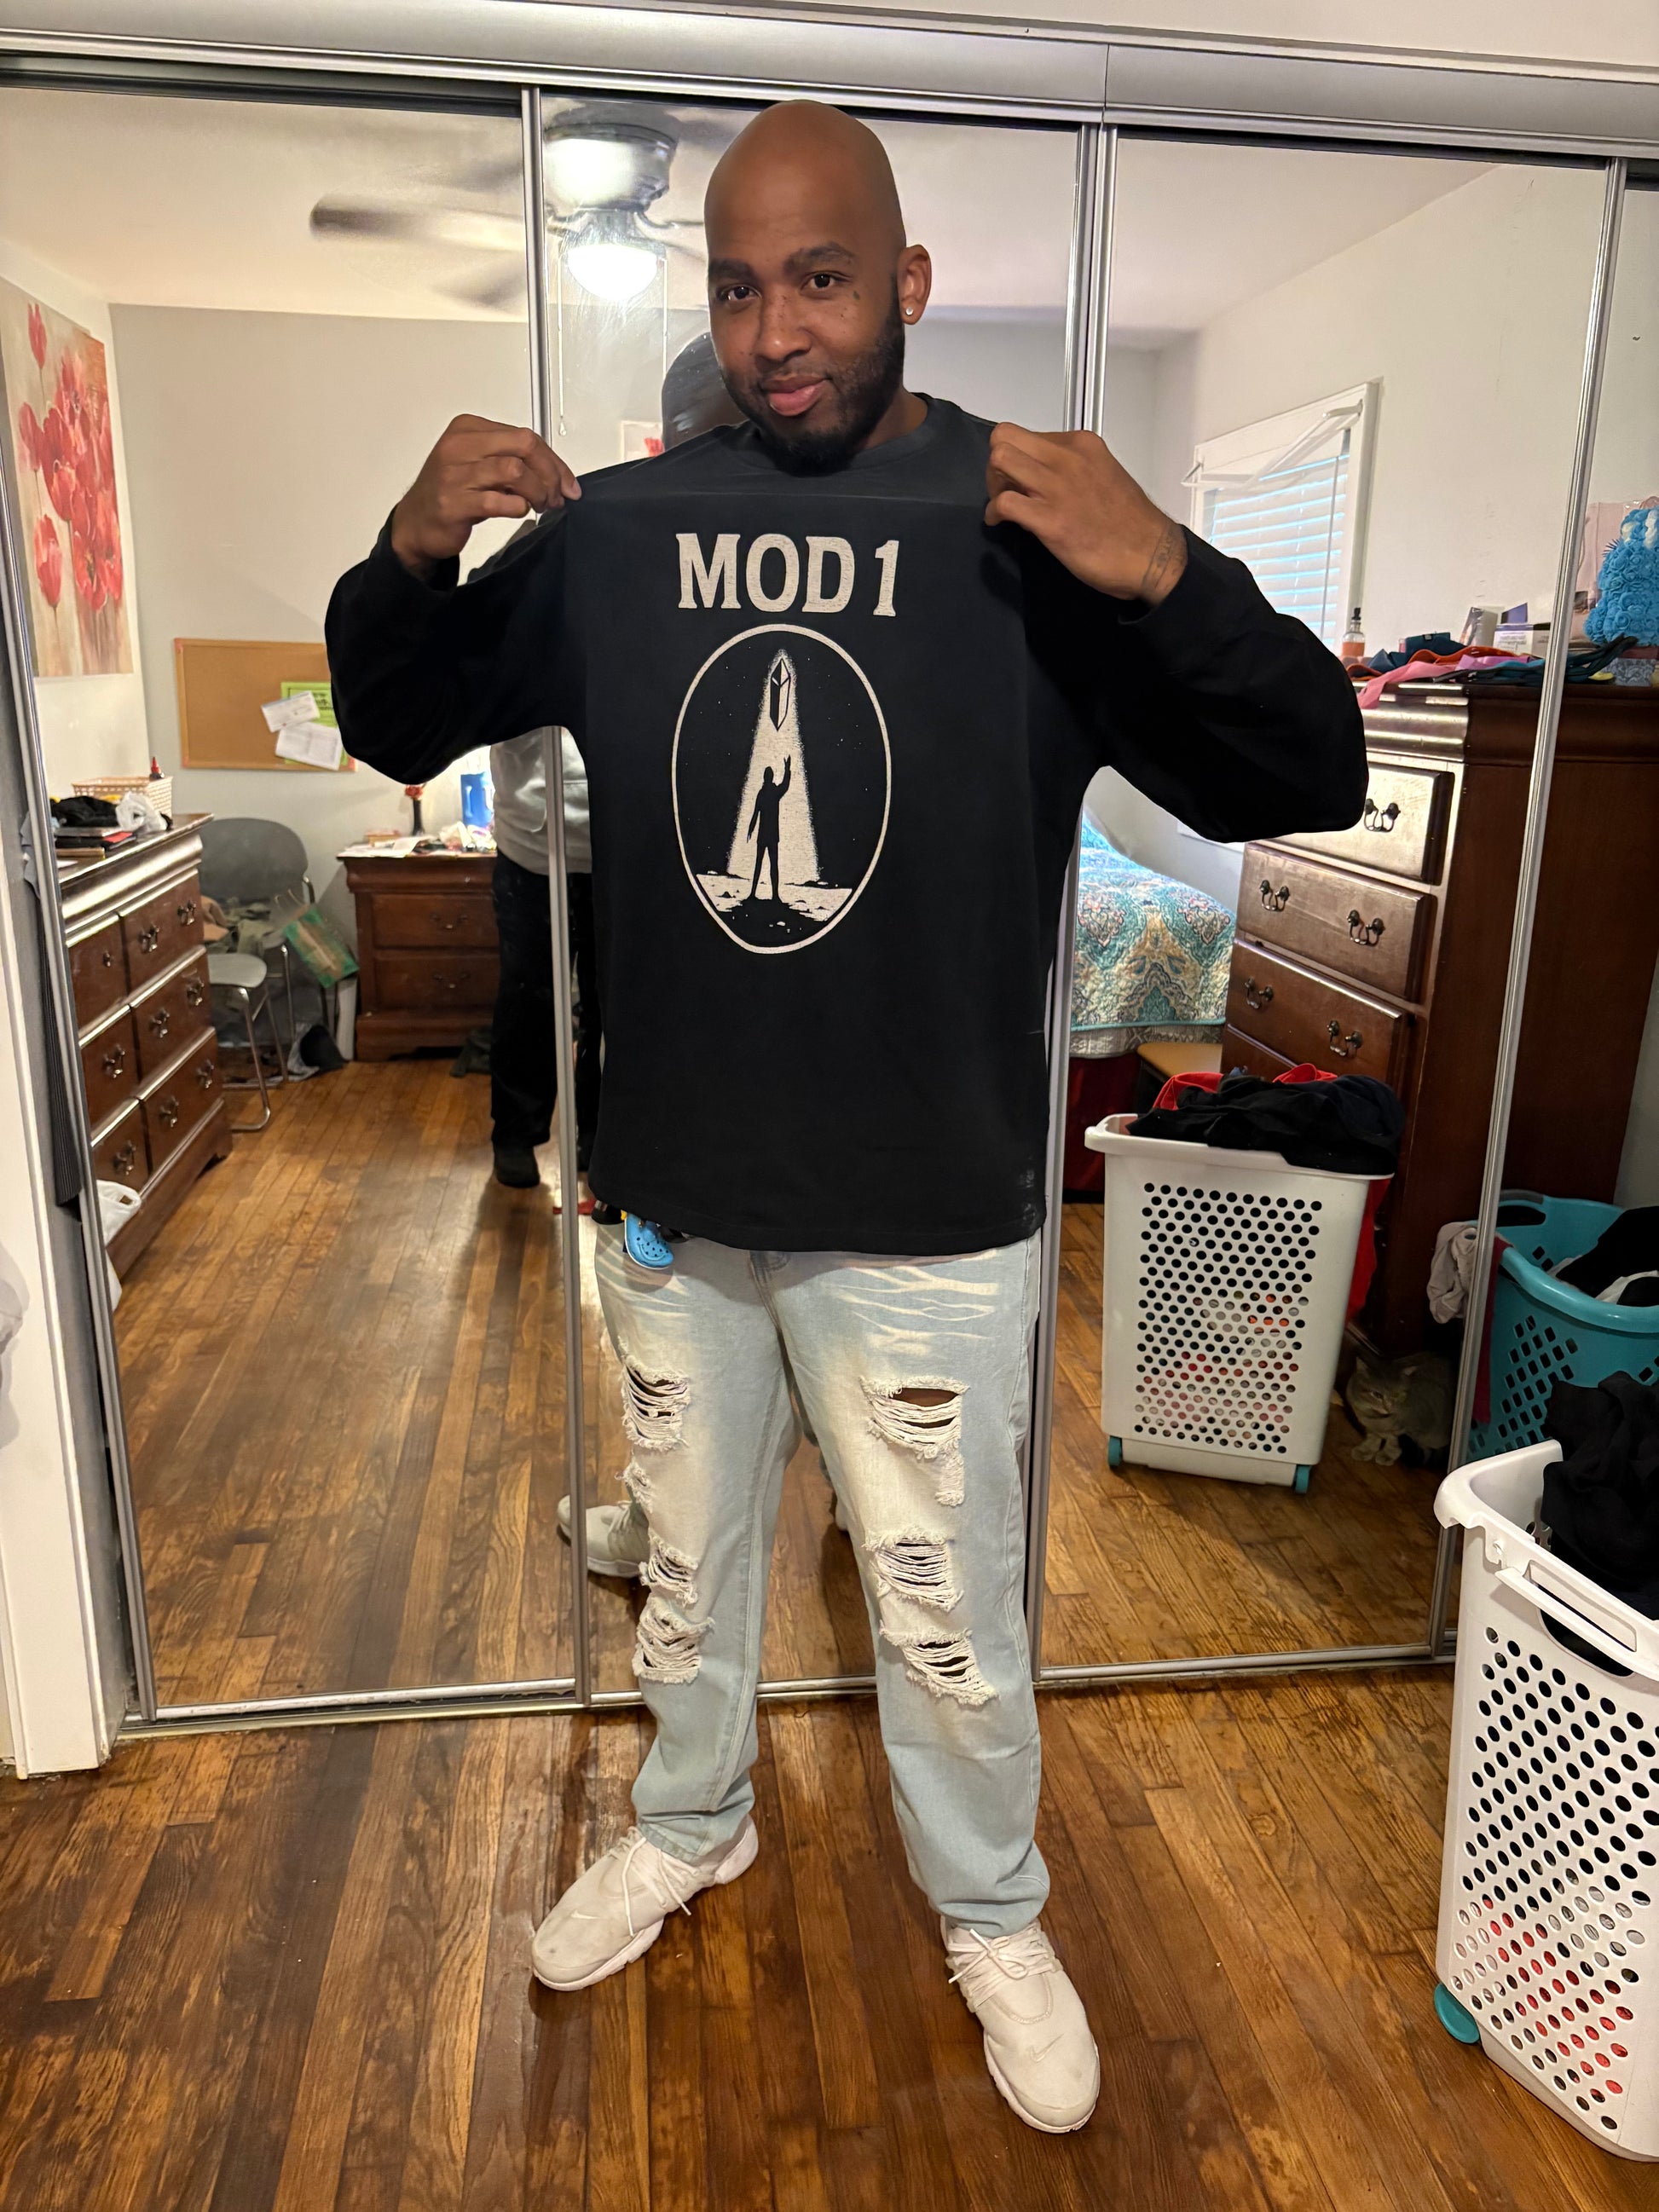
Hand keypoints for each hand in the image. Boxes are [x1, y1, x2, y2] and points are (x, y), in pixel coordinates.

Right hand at [389, 413, 580, 576]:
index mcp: (467, 428)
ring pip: (515, 471)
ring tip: (541, 505)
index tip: (567, 483)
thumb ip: (513, 461)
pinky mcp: (454, 503)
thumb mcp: (480, 465)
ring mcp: (454, 474)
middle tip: (556, 496)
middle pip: (523, 447)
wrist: (416, 523)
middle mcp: (459, 445)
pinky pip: (498, 501)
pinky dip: (517, 507)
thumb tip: (557, 476)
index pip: (524, 436)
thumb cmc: (452, 492)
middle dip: (550, 473)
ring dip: (537, 491)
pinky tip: (519, 511)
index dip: (553, 461)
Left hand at [985, 424, 1186, 602]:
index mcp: (1082, 445)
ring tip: (1002, 504)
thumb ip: (1073, 470)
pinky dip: (993, 513)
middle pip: (1005, 438)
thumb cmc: (1129, 523)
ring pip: (1000, 460)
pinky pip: (1003, 503)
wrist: (1151, 555)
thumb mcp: (1103, 476)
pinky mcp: (1049, 519)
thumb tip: (1042, 477)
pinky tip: (999, 523)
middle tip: (1003, 488)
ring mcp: (1058, 487)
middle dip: (996, 464)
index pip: (1028, 434)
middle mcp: (1068, 458)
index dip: (1017, 456)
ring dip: (992, 484)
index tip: (1021, 479)